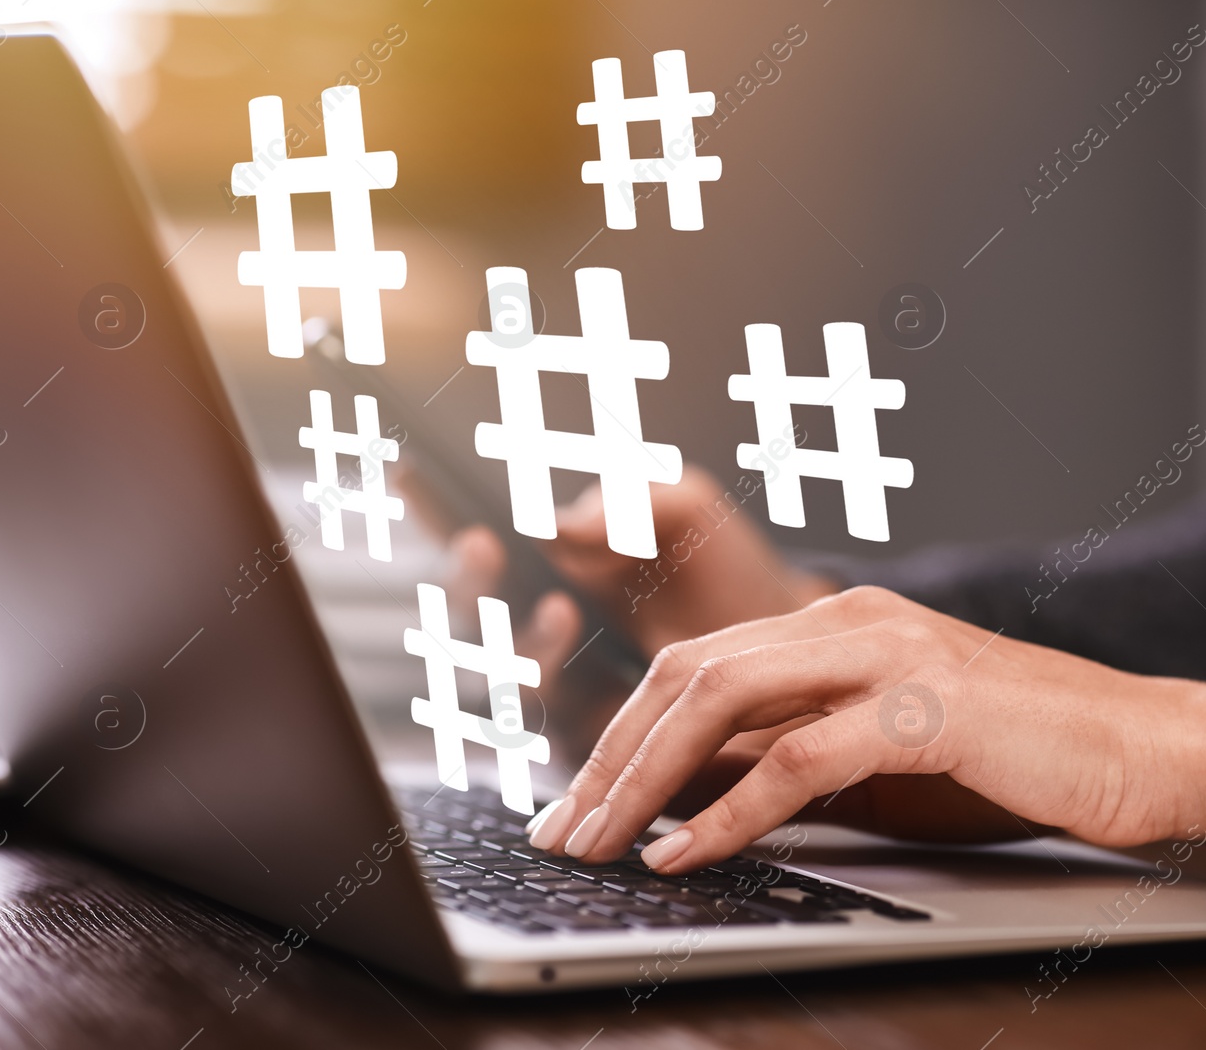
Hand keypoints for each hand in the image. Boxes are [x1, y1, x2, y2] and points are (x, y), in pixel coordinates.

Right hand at [396, 463, 835, 757]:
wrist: (790, 643)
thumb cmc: (728, 569)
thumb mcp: (686, 507)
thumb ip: (626, 500)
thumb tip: (560, 522)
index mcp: (552, 564)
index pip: (478, 540)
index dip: (436, 510)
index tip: (415, 472)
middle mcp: (539, 624)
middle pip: (471, 613)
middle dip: (468, 581)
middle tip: (483, 544)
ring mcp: (560, 682)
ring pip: (498, 672)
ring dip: (515, 637)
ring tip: (560, 603)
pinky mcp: (588, 734)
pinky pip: (544, 717)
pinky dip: (545, 676)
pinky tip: (571, 625)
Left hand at [524, 586, 1205, 873]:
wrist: (1148, 749)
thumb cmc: (1018, 759)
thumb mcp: (882, 760)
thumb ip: (789, 760)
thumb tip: (686, 797)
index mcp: (835, 623)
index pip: (694, 667)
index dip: (620, 737)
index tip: (576, 805)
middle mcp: (850, 621)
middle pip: (687, 675)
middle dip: (609, 758)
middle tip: (561, 831)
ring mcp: (888, 653)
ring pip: (724, 700)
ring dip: (645, 781)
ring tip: (599, 845)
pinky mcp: (926, 704)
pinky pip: (800, 756)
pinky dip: (729, 809)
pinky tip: (684, 852)